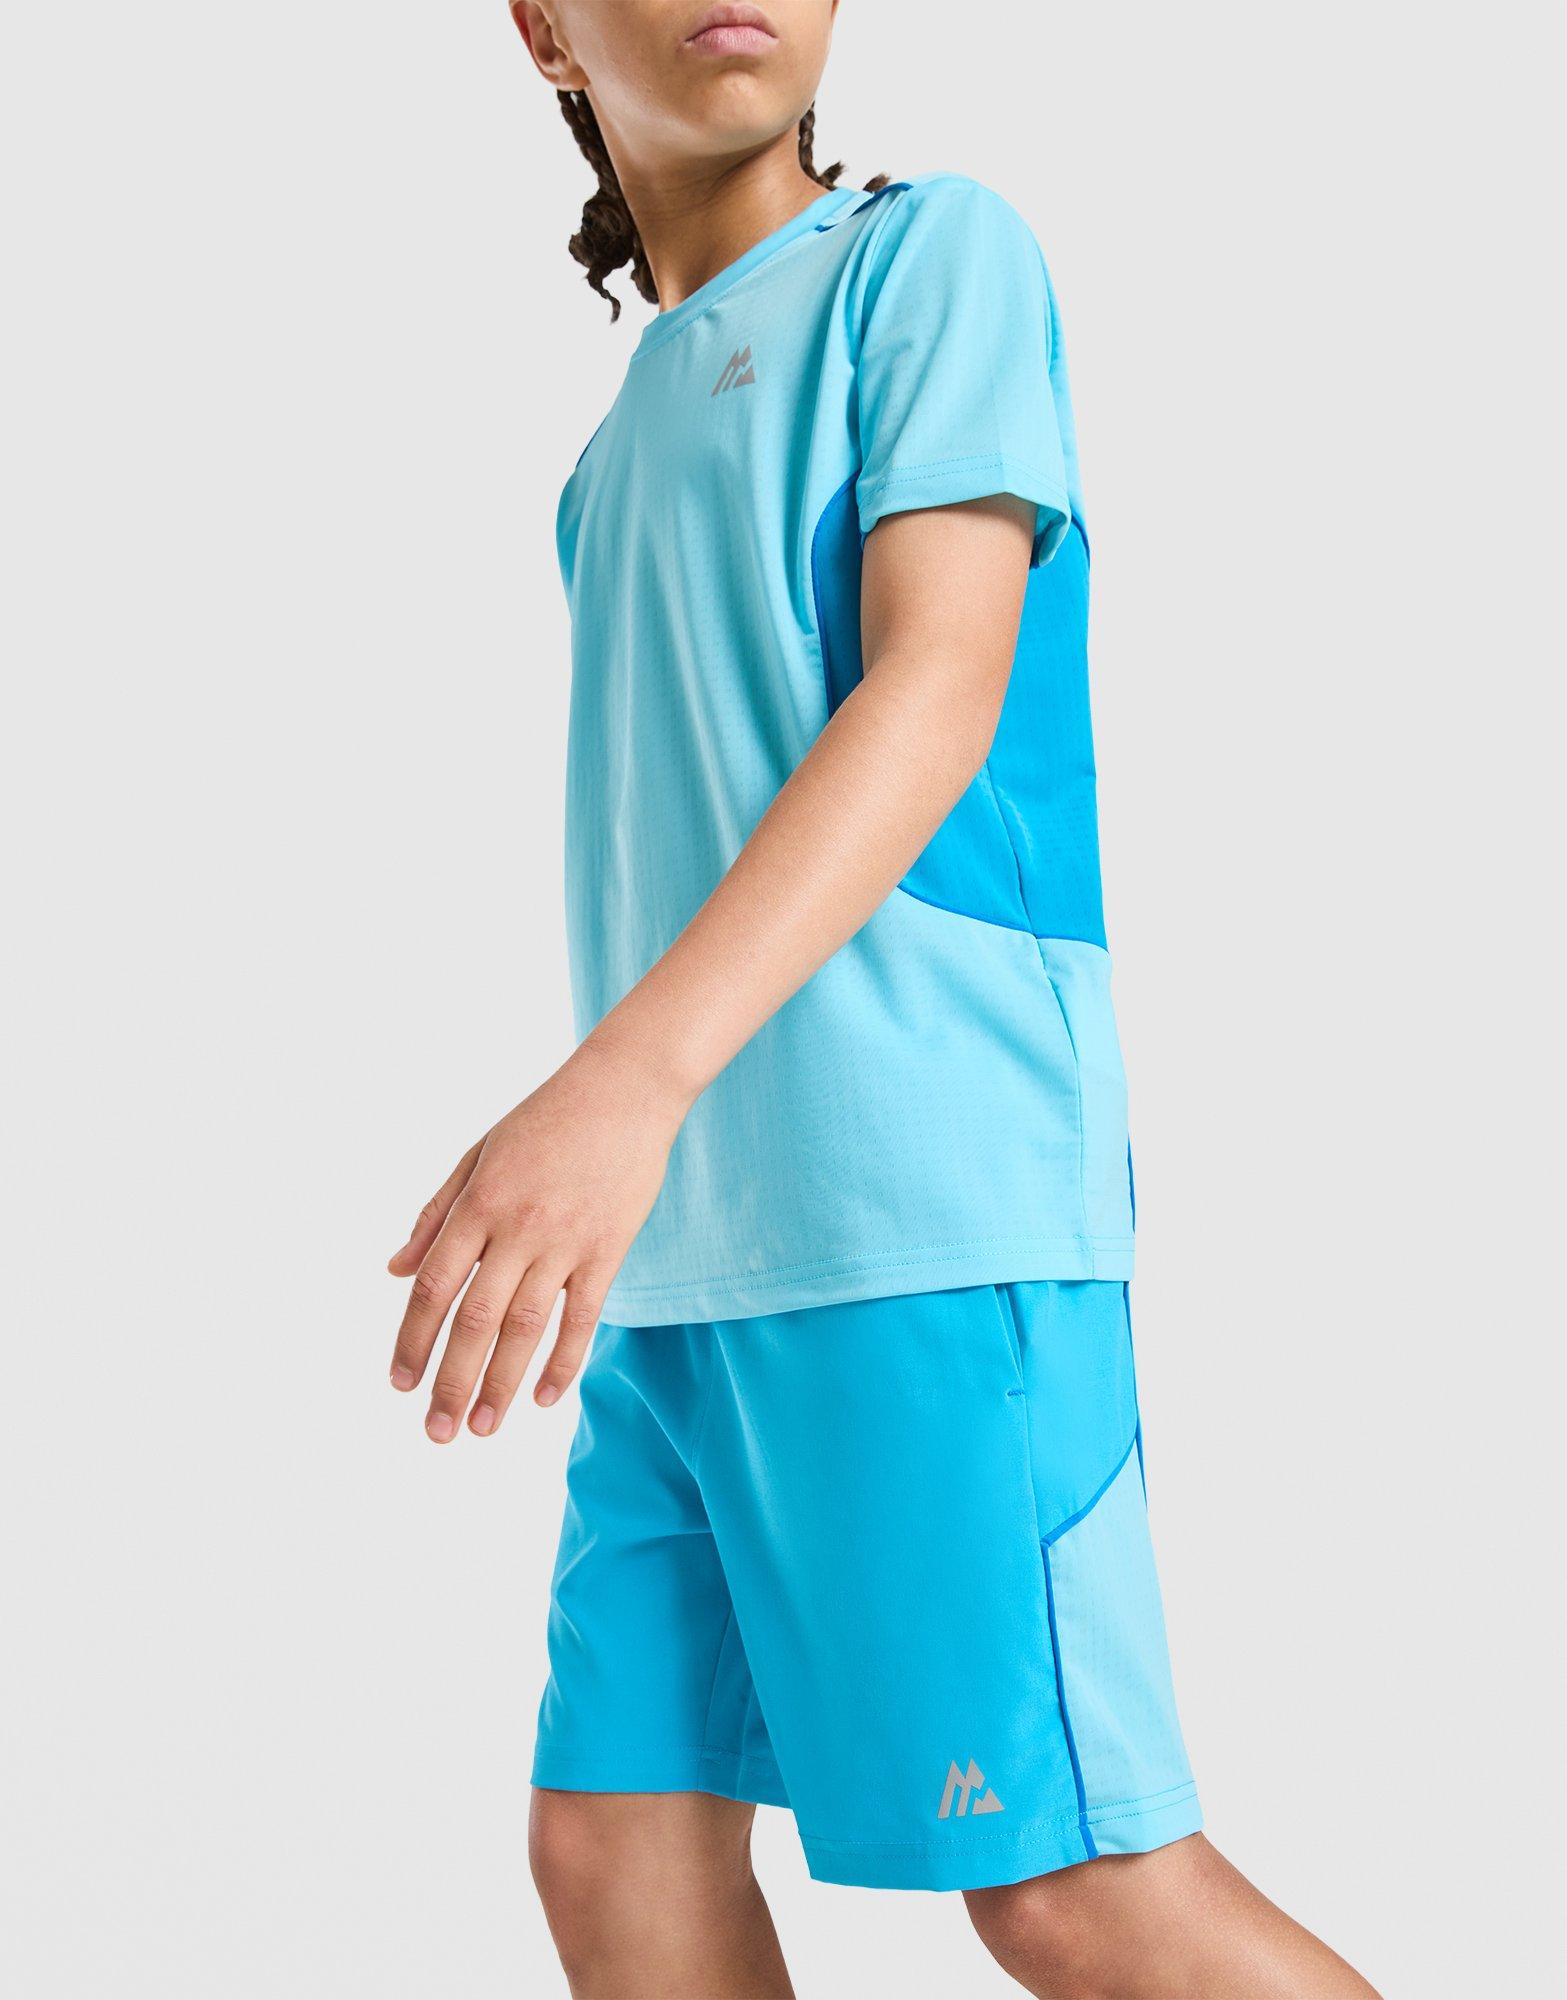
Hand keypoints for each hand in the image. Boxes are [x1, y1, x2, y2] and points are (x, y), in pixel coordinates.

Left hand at [387, 1039, 685, 1440]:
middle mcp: (516, 1227)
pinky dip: (564, 1360)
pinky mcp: (607, 1249)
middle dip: (451, 1382)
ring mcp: (565, 1241)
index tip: (400, 1385)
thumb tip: (395, 1271)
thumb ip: (435, 1216)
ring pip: (526, 1326)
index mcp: (478, 1204)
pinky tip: (546, 1398)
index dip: (413, 1340)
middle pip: (475, 1319)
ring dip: (501, 1383)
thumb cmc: (545, 1120)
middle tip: (436, 1433)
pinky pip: (582, 1316)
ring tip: (482, 1429)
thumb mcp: (477, 1156)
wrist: (625, 1090)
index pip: (435, 1286)